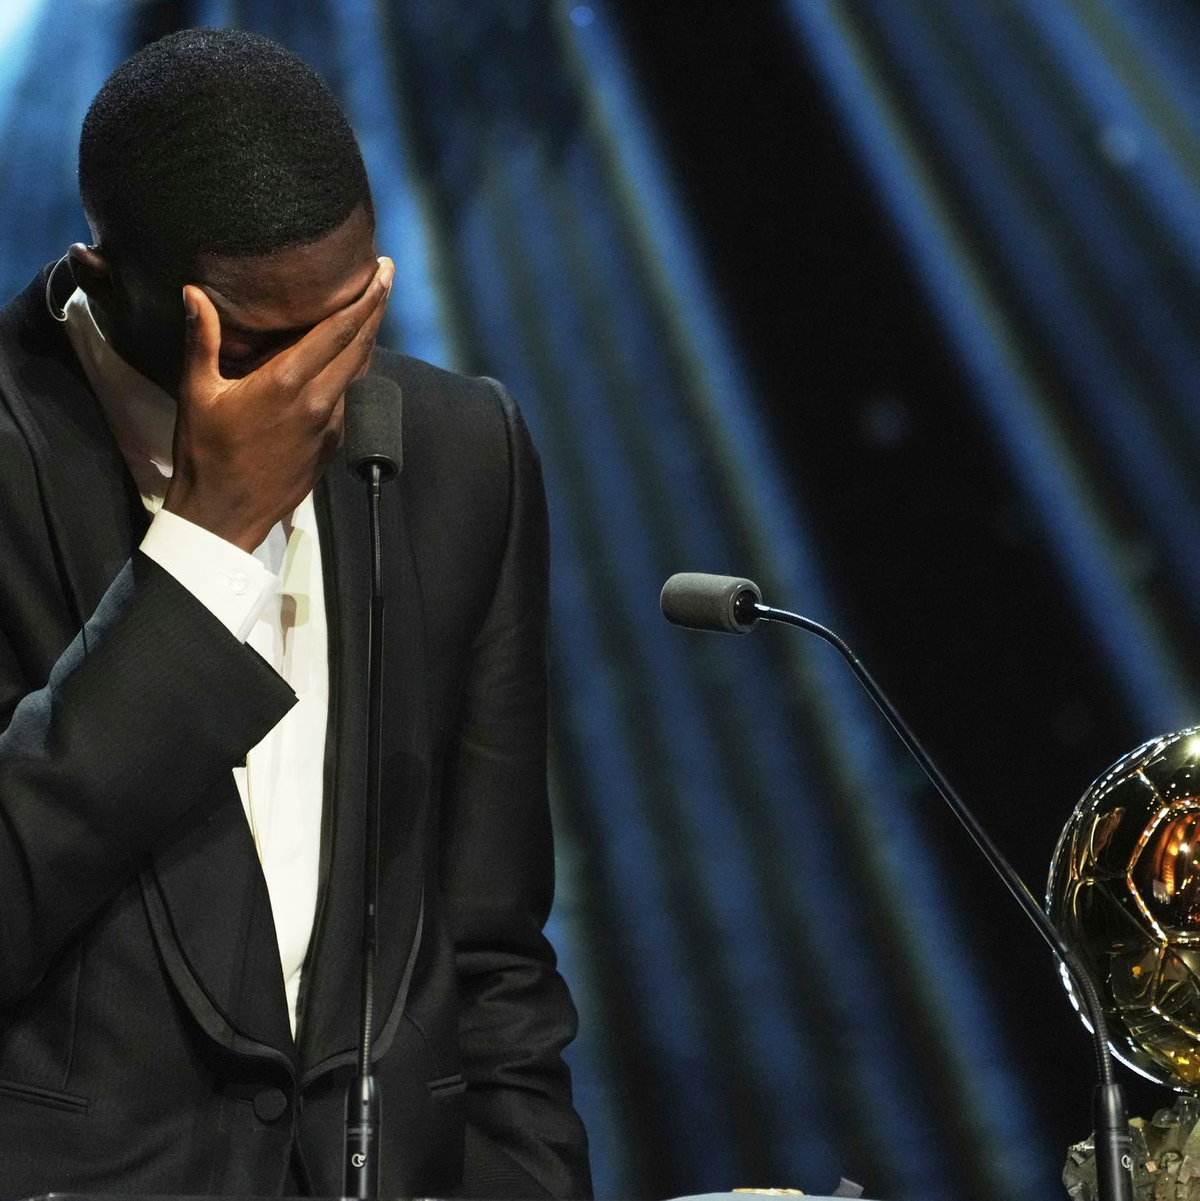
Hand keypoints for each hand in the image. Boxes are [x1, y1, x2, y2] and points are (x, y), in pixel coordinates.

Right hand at [163, 257, 393, 551]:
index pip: (340, 330)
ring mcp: (331, 425)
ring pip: (359, 371)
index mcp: (288, 383)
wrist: (225, 515)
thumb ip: (202, 339)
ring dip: (366, 338)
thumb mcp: (197, 392)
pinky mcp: (333, 444)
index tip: (382, 270)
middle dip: (376, 307)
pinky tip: (345, 356)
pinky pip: (349, 397)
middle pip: (361, 344)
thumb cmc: (205, 453)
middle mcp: (319, 402)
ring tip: (368, 307)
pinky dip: (352, 369)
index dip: (365, 297)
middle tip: (385, 274)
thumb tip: (195, 293)